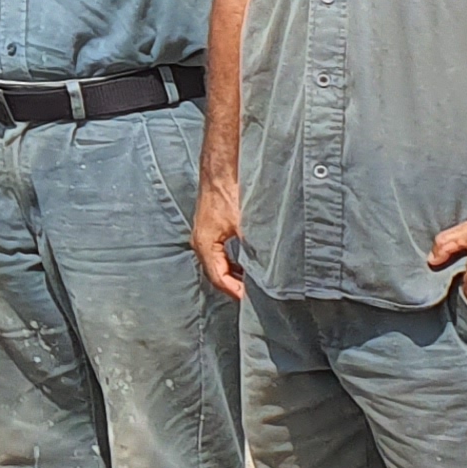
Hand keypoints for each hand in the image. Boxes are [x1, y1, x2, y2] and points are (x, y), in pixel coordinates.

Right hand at [191, 169, 247, 299]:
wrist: (219, 169)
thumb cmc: (227, 192)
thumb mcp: (244, 223)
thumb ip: (252, 248)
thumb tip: (266, 268)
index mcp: (204, 245)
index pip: (219, 278)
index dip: (235, 291)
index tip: (252, 298)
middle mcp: (200, 243)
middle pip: (215, 275)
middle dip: (234, 287)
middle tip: (254, 296)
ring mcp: (203, 236)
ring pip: (217, 265)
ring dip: (233, 275)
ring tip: (252, 284)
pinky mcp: (210, 230)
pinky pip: (219, 255)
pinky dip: (232, 264)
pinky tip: (246, 264)